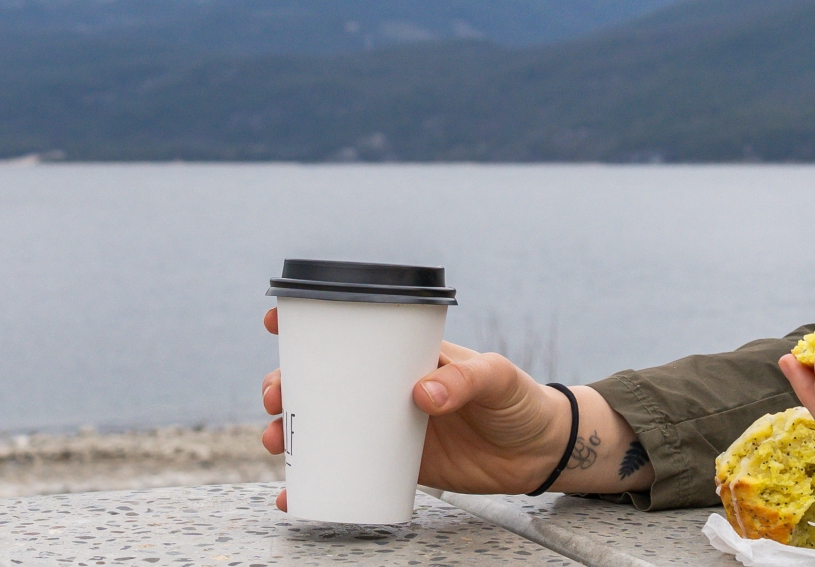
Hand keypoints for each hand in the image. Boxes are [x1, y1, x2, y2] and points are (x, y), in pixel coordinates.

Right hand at [261, 307, 586, 509]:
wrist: (539, 452)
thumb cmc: (519, 400)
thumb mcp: (497, 378)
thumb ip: (466, 381)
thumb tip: (425, 394)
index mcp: (408, 354)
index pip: (354, 331)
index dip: (310, 324)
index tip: (277, 321)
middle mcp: (389, 388)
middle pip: (323, 381)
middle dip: (286, 385)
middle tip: (275, 397)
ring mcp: (388, 426)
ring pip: (325, 425)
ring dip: (290, 430)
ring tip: (276, 441)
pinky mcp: (396, 464)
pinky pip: (348, 469)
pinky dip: (316, 482)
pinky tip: (293, 493)